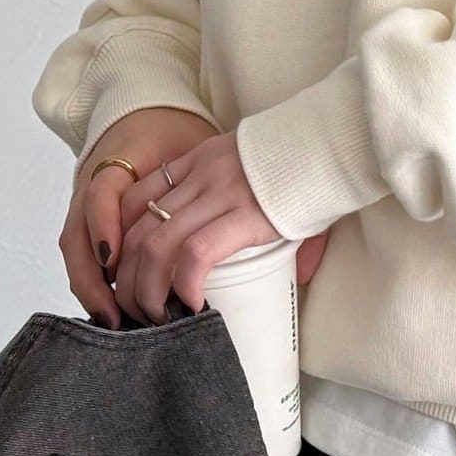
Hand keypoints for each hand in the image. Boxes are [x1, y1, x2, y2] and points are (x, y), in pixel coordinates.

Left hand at [60, 108, 330, 326]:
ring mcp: (219, 194)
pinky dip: (185, 285)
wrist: (337, 138)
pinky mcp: (245, 215)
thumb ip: (268, 218)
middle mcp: (200, 176)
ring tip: (157, 317)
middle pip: (135, 230)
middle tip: (134, 310)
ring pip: (155, 246)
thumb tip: (302, 275)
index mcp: (199, 162)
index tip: (124, 273)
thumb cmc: (314, 163)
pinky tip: (193, 306)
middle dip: (124, 278)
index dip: (118, 241)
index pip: (134, 199)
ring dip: (146, 290)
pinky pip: (196, 254)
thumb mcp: (270, 178)